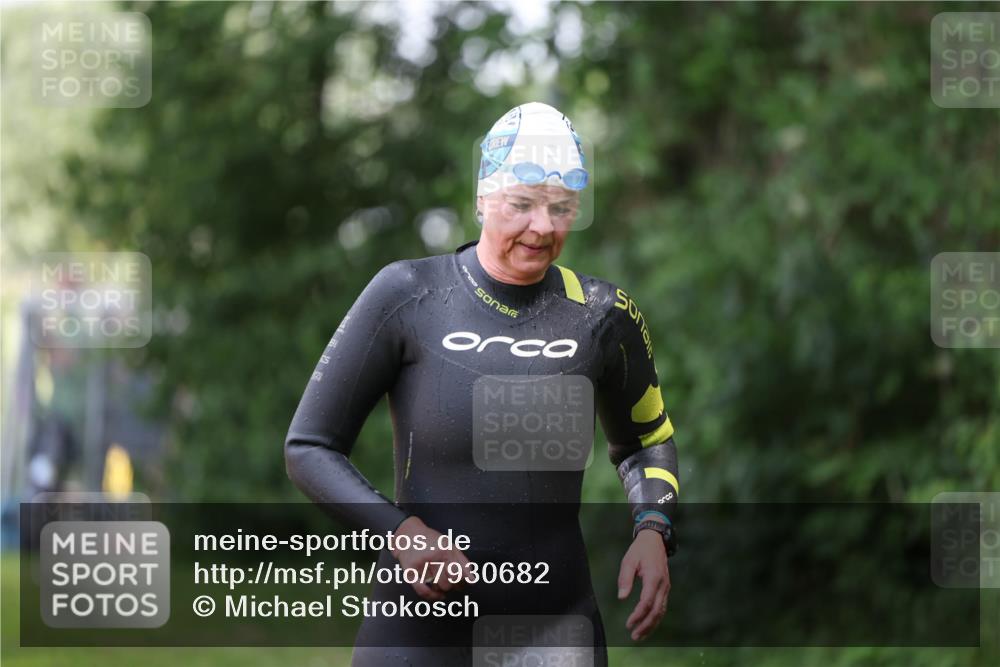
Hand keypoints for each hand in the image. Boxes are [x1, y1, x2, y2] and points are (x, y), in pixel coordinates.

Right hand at [391, 516, 471, 600]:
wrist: (408, 534)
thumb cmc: (430, 540)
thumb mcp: (450, 545)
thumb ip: (463, 562)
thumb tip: (472, 580)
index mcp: (445, 550)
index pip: (458, 575)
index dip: (461, 583)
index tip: (462, 584)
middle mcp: (432, 557)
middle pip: (447, 583)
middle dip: (451, 585)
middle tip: (449, 581)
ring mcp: (420, 565)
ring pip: (436, 588)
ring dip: (440, 588)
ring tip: (440, 580)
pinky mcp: (410, 572)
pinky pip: (422, 591)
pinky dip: (432, 596)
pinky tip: (437, 594)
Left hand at [617, 525, 669, 640]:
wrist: (655, 540)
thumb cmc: (639, 550)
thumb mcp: (628, 560)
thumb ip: (625, 579)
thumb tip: (621, 598)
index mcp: (653, 577)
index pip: (647, 601)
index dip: (638, 615)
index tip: (629, 624)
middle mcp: (663, 584)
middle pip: (657, 611)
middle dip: (646, 625)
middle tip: (634, 636)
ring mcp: (666, 587)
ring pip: (661, 611)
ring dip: (651, 625)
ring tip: (639, 635)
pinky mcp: (665, 589)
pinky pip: (662, 607)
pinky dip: (655, 618)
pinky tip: (647, 625)